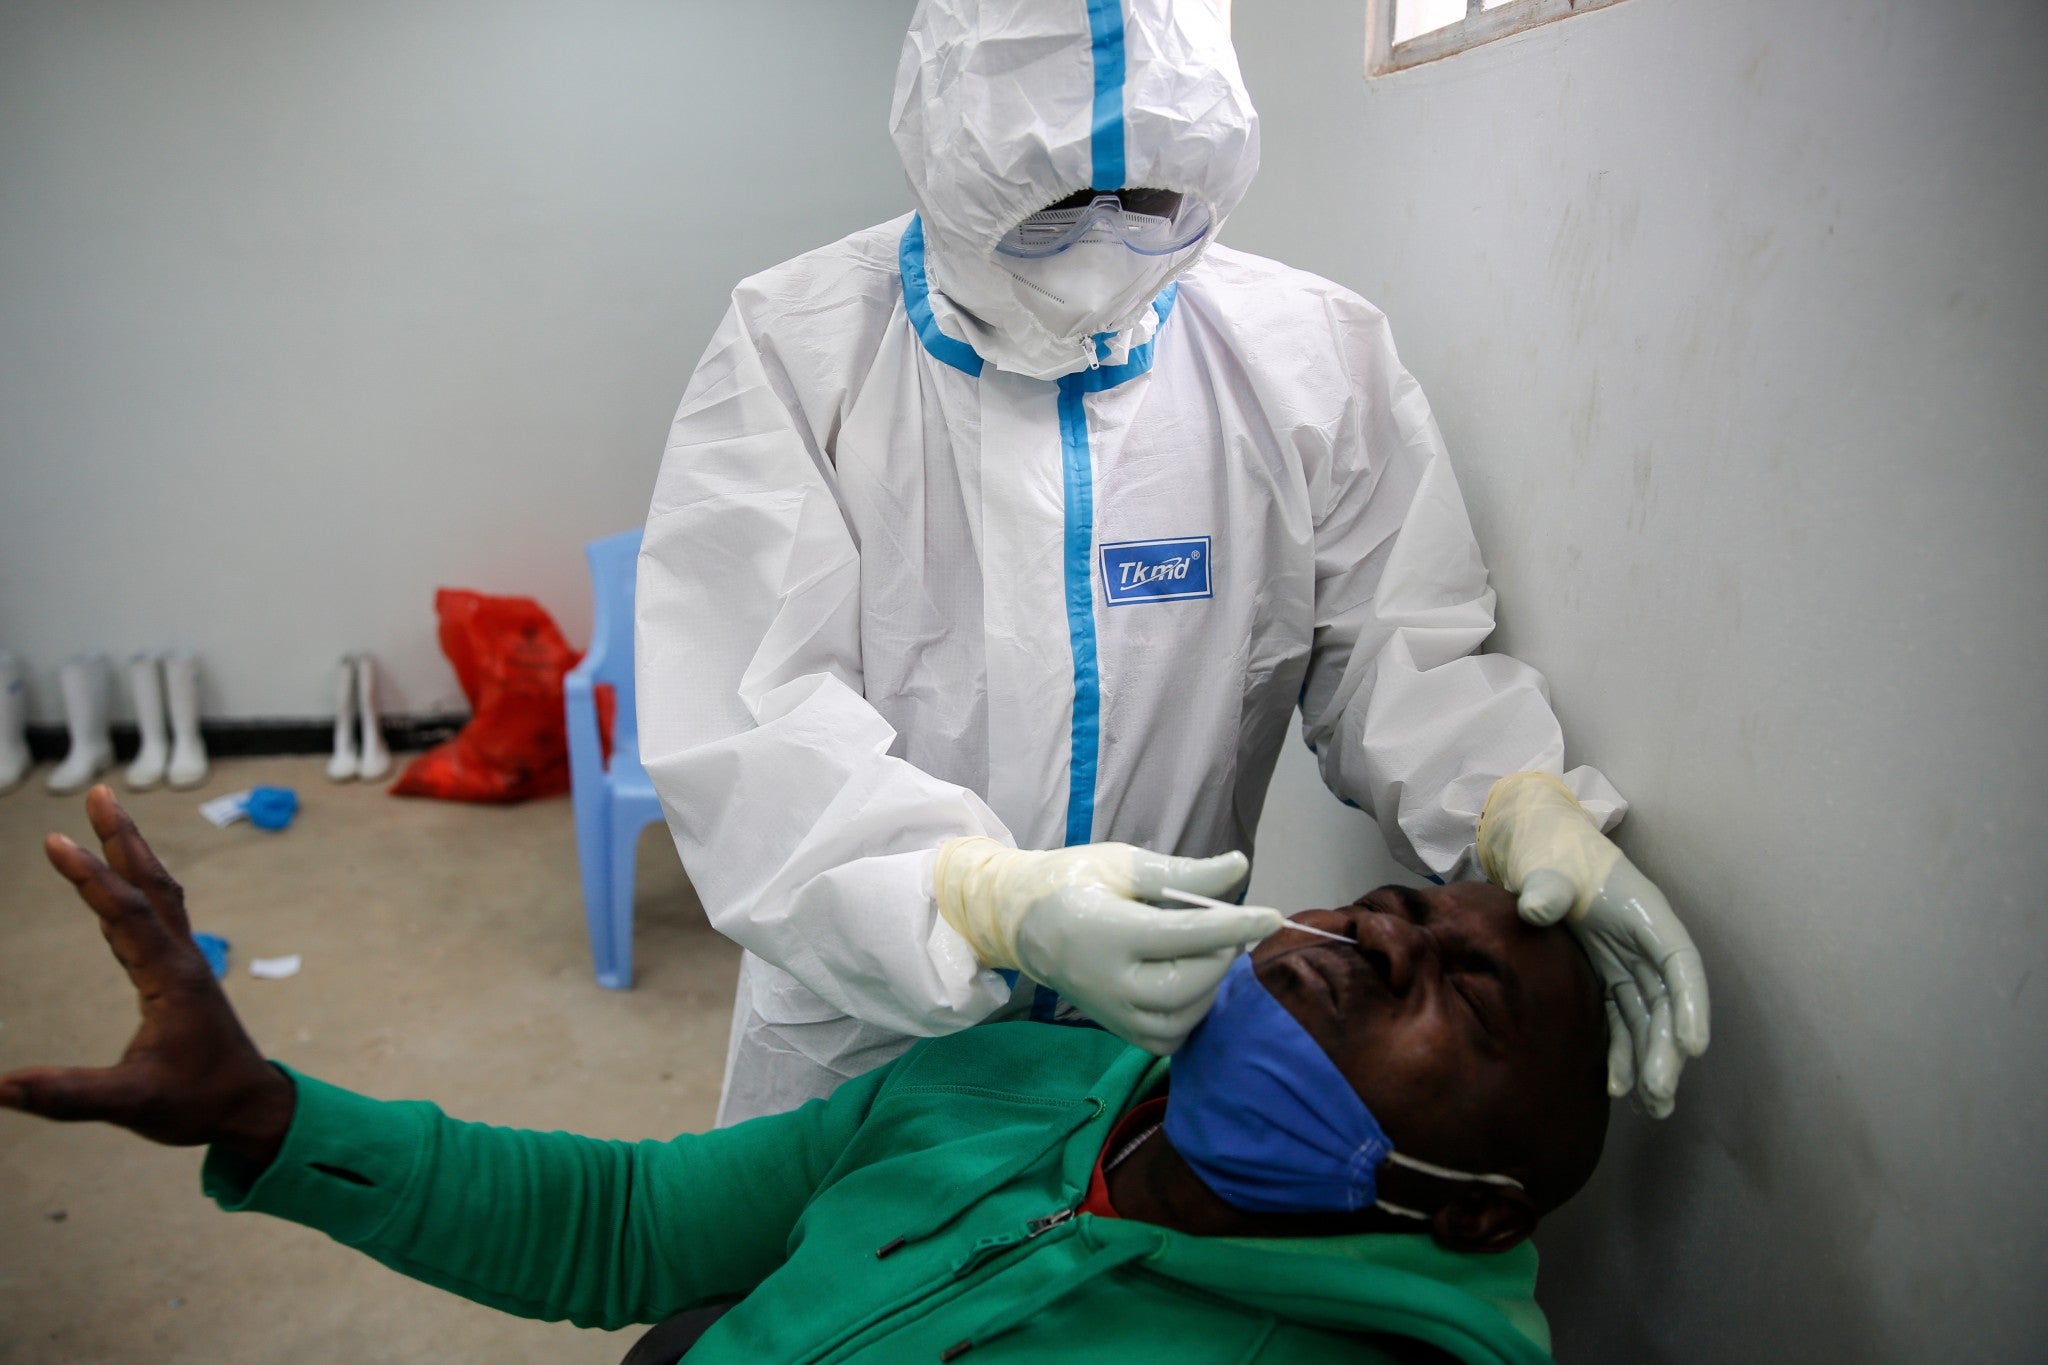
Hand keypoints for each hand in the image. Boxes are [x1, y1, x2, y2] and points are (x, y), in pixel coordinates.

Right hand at [0, 786, 293, 1165]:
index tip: (54, 840)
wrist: (250, 1109)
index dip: (90, 877)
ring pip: (155, 896)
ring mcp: (181, 964)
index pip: (126, 915)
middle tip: (99, 792)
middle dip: (123, 837)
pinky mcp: (177, 976)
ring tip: (103, 818)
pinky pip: (149, 921)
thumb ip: (66, 1095)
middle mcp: (180, 959)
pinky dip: (127, 893)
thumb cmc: (198, 1104)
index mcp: (171, 978)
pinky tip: (107, 889)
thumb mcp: (131, 1104)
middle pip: (151, 885)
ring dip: (129, 855)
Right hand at [933, 838, 1282, 1053]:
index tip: (1275, 916)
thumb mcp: (1124, 864)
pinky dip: (1192, 1013)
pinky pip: (1170, 1037)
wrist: (1024, 922)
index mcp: (1110, 933)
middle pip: (1189, 984)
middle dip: (1221, 955)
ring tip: (1203, 951)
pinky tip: (1189, 981)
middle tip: (1224, 928)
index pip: (1186, 936)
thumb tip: (1240, 868)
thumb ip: (1184, 874)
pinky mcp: (1119, 1031)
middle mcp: (1110, 982)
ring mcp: (1113, 1013)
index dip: (1236, 926)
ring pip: (1184, 1016)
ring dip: (1209, 984)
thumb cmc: (1075, 882)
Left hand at [1477, 772, 1710, 1116]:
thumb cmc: (1551, 856)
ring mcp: (1629, 964)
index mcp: (1645, 914)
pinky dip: (1623, 1053)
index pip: (1680, 962)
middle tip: (1659, 1094)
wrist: (1540, 855)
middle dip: (1667, 1050)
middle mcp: (1645, 945)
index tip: (1694, 1046)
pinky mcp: (1608, 979)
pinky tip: (1620, 1088)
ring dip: (1652, 1062)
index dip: (1692, 1004)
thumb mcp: (1548, 868)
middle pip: (1667, 1003)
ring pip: (1649, 1020)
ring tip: (1652, 1108)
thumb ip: (1546, 889)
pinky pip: (1621, 1021)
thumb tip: (1537, 909)